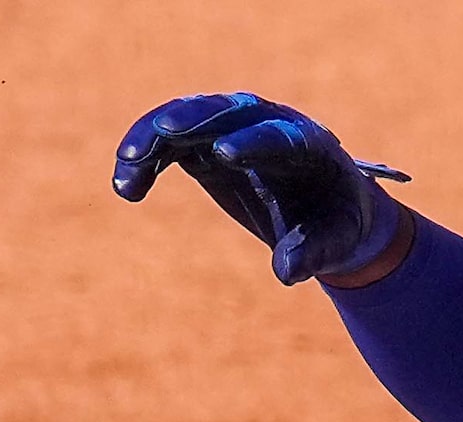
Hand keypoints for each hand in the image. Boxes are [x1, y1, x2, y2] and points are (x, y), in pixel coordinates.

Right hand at [112, 93, 410, 285]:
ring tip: (126, 166)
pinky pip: (172, 142)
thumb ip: (314, 253)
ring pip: (190, 118)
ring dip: (155, 136)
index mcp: (308, 145)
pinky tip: (126, 186)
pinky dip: (147, 157)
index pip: (277, 135)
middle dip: (194, 118)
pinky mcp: (207, 145)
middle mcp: (268, 125)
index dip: (252, 142)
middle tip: (164, 132)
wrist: (325, 212)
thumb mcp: (335, 244)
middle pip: (227, 110)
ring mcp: (234, 130)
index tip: (224, 153)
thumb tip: (287, 271)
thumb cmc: (335, 226)